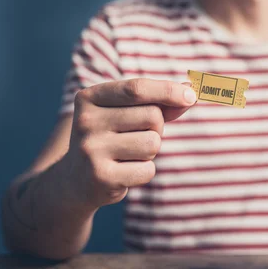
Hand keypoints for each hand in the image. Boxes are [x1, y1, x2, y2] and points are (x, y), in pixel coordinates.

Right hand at [65, 78, 196, 207]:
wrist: (76, 180)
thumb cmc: (112, 137)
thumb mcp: (127, 114)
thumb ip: (158, 102)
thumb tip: (189, 92)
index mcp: (89, 97)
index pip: (137, 88)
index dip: (168, 91)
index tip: (191, 96)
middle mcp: (86, 121)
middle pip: (152, 116)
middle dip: (156, 127)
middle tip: (135, 136)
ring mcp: (91, 150)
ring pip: (153, 143)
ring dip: (150, 151)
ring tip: (128, 154)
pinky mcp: (101, 177)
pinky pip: (148, 170)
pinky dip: (144, 171)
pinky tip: (124, 171)